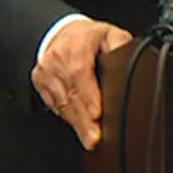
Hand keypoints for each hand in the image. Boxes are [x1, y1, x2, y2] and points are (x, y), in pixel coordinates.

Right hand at [32, 19, 133, 149]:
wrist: (62, 33)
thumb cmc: (89, 37)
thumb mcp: (111, 34)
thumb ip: (121, 47)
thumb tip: (133, 62)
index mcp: (77, 45)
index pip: (80, 73)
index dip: (88, 95)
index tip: (97, 114)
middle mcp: (57, 59)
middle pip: (70, 93)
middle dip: (84, 119)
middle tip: (95, 138)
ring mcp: (46, 72)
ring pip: (61, 103)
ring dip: (76, 122)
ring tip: (89, 139)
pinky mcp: (40, 82)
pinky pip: (54, 105)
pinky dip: (68, 117)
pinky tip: (79, 126)